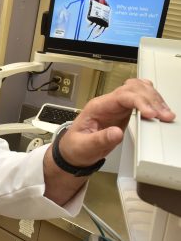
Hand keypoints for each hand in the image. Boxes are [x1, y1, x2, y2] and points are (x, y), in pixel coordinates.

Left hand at [59, 78, 175, 166]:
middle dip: (151, 99)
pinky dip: (151, 101)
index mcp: (97, 107)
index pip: (121, 96)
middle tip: (164, 115)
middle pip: (132, 89)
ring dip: (154, 98)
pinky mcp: (123, 113)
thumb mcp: (84, 147)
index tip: (151, 113)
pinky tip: (159, 108)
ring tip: (165, 113)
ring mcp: (116, 106)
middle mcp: (107, 103)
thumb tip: (117, 133)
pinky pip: (139, 99)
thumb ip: (99, 140)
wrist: (74, 151)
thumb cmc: (75, 147)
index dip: (139, 102)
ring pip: (138, 90)